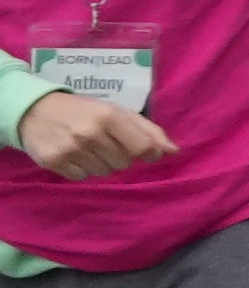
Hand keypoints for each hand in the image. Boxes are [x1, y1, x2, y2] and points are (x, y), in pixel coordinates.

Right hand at [15, 83, 170, 180]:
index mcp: (110, 117)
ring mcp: (71, 149)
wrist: (35, 110)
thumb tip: (174, 151)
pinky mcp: (54, 162)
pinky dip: (82, 169)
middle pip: (124, 163)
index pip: (143, 148)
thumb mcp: (118, 112)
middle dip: (120, 155)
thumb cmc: (84, 110)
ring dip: (101, 163)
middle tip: (105, 142)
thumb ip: (149, 131)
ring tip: (88, 147)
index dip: (148, 153)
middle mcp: (90, 133)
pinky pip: (82, 177)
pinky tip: (74, 154)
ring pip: (104, 172)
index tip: (144, 151)